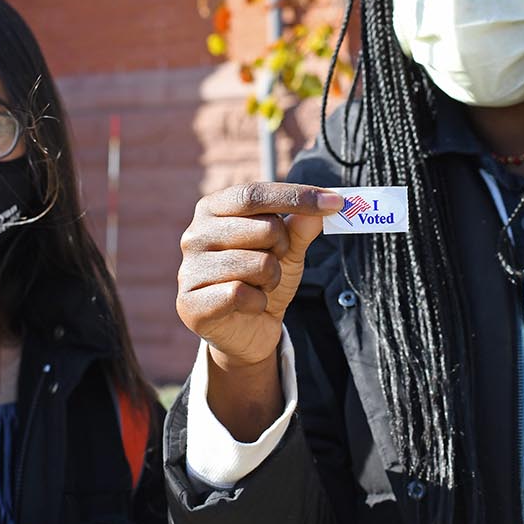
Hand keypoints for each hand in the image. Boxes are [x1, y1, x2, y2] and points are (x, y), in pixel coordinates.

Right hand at [177, 182, 342, 437]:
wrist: (249, 329)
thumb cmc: (262, 279)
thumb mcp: (288, 249)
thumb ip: (302, 225)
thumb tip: (327, 201)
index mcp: (213, 209)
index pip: (254, 194)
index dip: (296, 197)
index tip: (335, 202)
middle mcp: (195, 235)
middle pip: (262, 227)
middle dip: (284, 247)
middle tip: (276, 260)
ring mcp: (188, 269)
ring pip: (256, 263)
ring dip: (271, 278)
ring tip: (260, 285)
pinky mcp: (190, 303)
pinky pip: (239, 294)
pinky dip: (257, 301)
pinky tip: (250, 304)